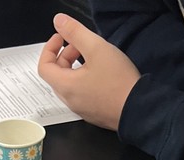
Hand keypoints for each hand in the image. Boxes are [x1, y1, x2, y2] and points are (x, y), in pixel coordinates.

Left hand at [38, 13, 139, 130]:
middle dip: (64, 56)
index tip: (60, 38)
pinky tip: (101, 73)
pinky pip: (82, 95)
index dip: (49, 48)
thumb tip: (59, 22)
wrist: (139, 108)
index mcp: (66, 87)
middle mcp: (71, 101)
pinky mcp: (94, 113)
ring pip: (70, 85)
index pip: (44, 66)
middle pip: (57, 76)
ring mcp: (82, 110)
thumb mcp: (96, 48)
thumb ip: (75, 32)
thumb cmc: (119, 82)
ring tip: (92, 58)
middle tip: (79, 45)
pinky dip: (84, 80)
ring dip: (75, 68)